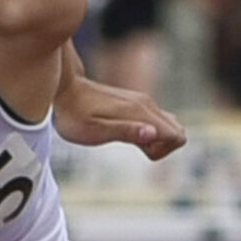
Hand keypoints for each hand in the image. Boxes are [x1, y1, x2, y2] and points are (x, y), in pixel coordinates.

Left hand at [55, 76, 185, 161]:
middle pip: (178, 131)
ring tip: (125, 139)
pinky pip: (155, 122)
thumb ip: (125, 132)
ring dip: (155, 141)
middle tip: (133, 147)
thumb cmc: (74, 115)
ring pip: (168, 126)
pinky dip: (148, 133)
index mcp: (140, 112)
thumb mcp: (94, 130)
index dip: (163, 150)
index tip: (140, 150)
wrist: (63, 89)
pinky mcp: (135, 104)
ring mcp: (142, 103)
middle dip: (162, 147)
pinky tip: (123, 133)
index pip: (176, 136)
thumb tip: (153, 134)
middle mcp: (147, 105)